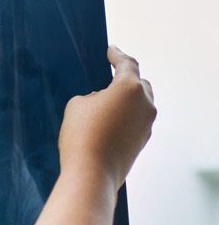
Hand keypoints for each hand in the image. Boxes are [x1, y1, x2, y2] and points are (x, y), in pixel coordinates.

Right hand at [58, 46, 156, 190]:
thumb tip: (102, 103)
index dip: (117, 55)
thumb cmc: (81, 135)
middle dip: (126, 78)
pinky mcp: (142, 141)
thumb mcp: (77, 105)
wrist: (91, 174)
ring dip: (126, 99)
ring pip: (140, 103)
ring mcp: (147, 124)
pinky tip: (109, 120)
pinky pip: (136, 120)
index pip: (127, 64)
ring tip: (107, 101)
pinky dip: (126, 116)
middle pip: (139, 83)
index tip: (112, 50)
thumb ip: (92, 96)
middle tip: (110, 75)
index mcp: (129, 88)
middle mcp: (145, 104)